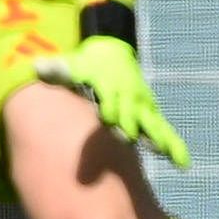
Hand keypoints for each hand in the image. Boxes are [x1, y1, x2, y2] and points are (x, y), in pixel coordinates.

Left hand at [35, 33, 191, 167]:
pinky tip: (181, 163)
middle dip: (130, 127)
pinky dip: (173, 145)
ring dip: (161, 138)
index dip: (109, 107)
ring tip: (171, 156)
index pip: (110, 99)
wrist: (111, 54)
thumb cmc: (86, 65)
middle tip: (128, 141)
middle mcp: (129, 96)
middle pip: (131, 115)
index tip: (107, 117)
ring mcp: (143, 106)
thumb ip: (57, 70)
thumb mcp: (71, 64)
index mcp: (110, 85)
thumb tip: (37, 67)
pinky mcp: (151, 114)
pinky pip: (164, 131)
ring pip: (153, 124)